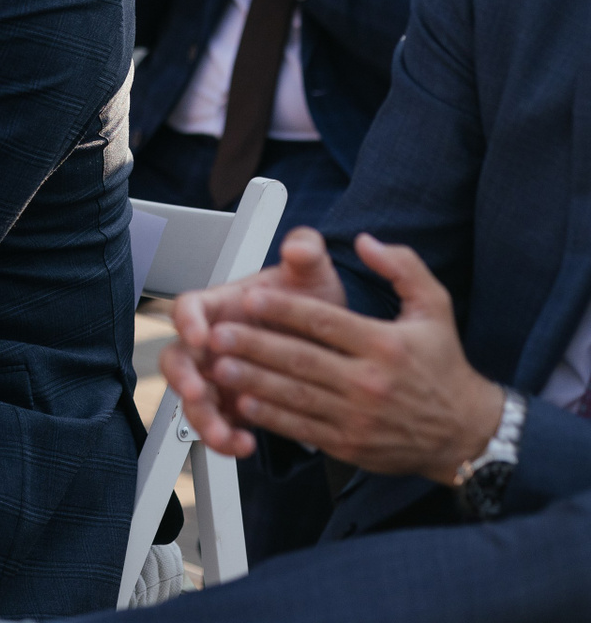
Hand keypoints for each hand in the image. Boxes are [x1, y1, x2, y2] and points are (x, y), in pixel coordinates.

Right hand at [161, 226, 347, 456]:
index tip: (200, 334)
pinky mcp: (233, 407)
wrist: (332, 343)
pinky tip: (246, 444)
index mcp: (221, 307)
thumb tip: (299, 246)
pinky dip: (226, 438)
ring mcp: (219, 377)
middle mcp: (212, 343)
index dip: (188, 320)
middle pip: (178, 358)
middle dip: (182, 377)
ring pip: (192, 399)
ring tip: (223, 433)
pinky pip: (218, 425)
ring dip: (202, 417)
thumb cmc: (311, 302)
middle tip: (196, 391)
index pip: (189, 307)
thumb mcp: (313, 275)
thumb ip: (306, 252)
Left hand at [193, 233, 502, 484]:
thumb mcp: (435, 308)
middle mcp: (370, 382)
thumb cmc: (443, 365)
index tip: (250, 296)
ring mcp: (357, 416)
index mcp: (385, 345)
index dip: (284, 308)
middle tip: (218, 332)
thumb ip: (403, 267)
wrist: (466, 433)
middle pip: (302, 360)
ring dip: (253, 380)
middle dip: (255, 345)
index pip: (325, 322)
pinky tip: (242, 402)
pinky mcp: (348, 443)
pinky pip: (301, 428)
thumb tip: (365, 241)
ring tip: (218, 365)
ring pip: (295, 395)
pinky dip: (270, 416)